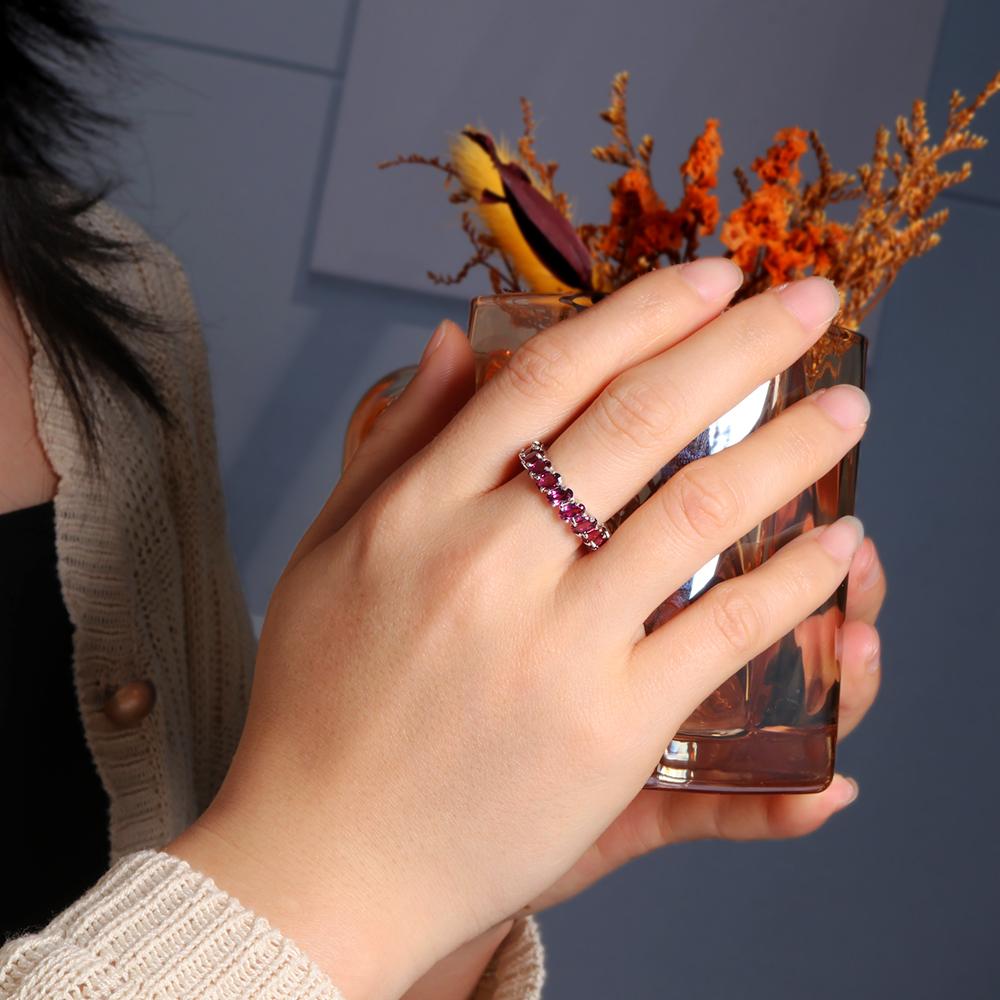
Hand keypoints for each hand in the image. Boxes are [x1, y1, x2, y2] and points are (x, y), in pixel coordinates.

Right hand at [168, 262, 870, 999]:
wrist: (322, 856)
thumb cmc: (318, 703)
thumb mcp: (327, 554)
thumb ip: (393, 441)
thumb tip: (455, 339)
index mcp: (417, 510)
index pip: (549, 378)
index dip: (643, 313)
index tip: (711, 279)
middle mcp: (488, 562)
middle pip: (639, 421)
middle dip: (742, 346)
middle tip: (811, 305)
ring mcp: (553, 645)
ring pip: (696, 512)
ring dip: (788, 449)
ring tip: (846, 413)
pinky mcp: (605, 729)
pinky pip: (720, 634)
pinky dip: (790, 586)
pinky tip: (836, 550)